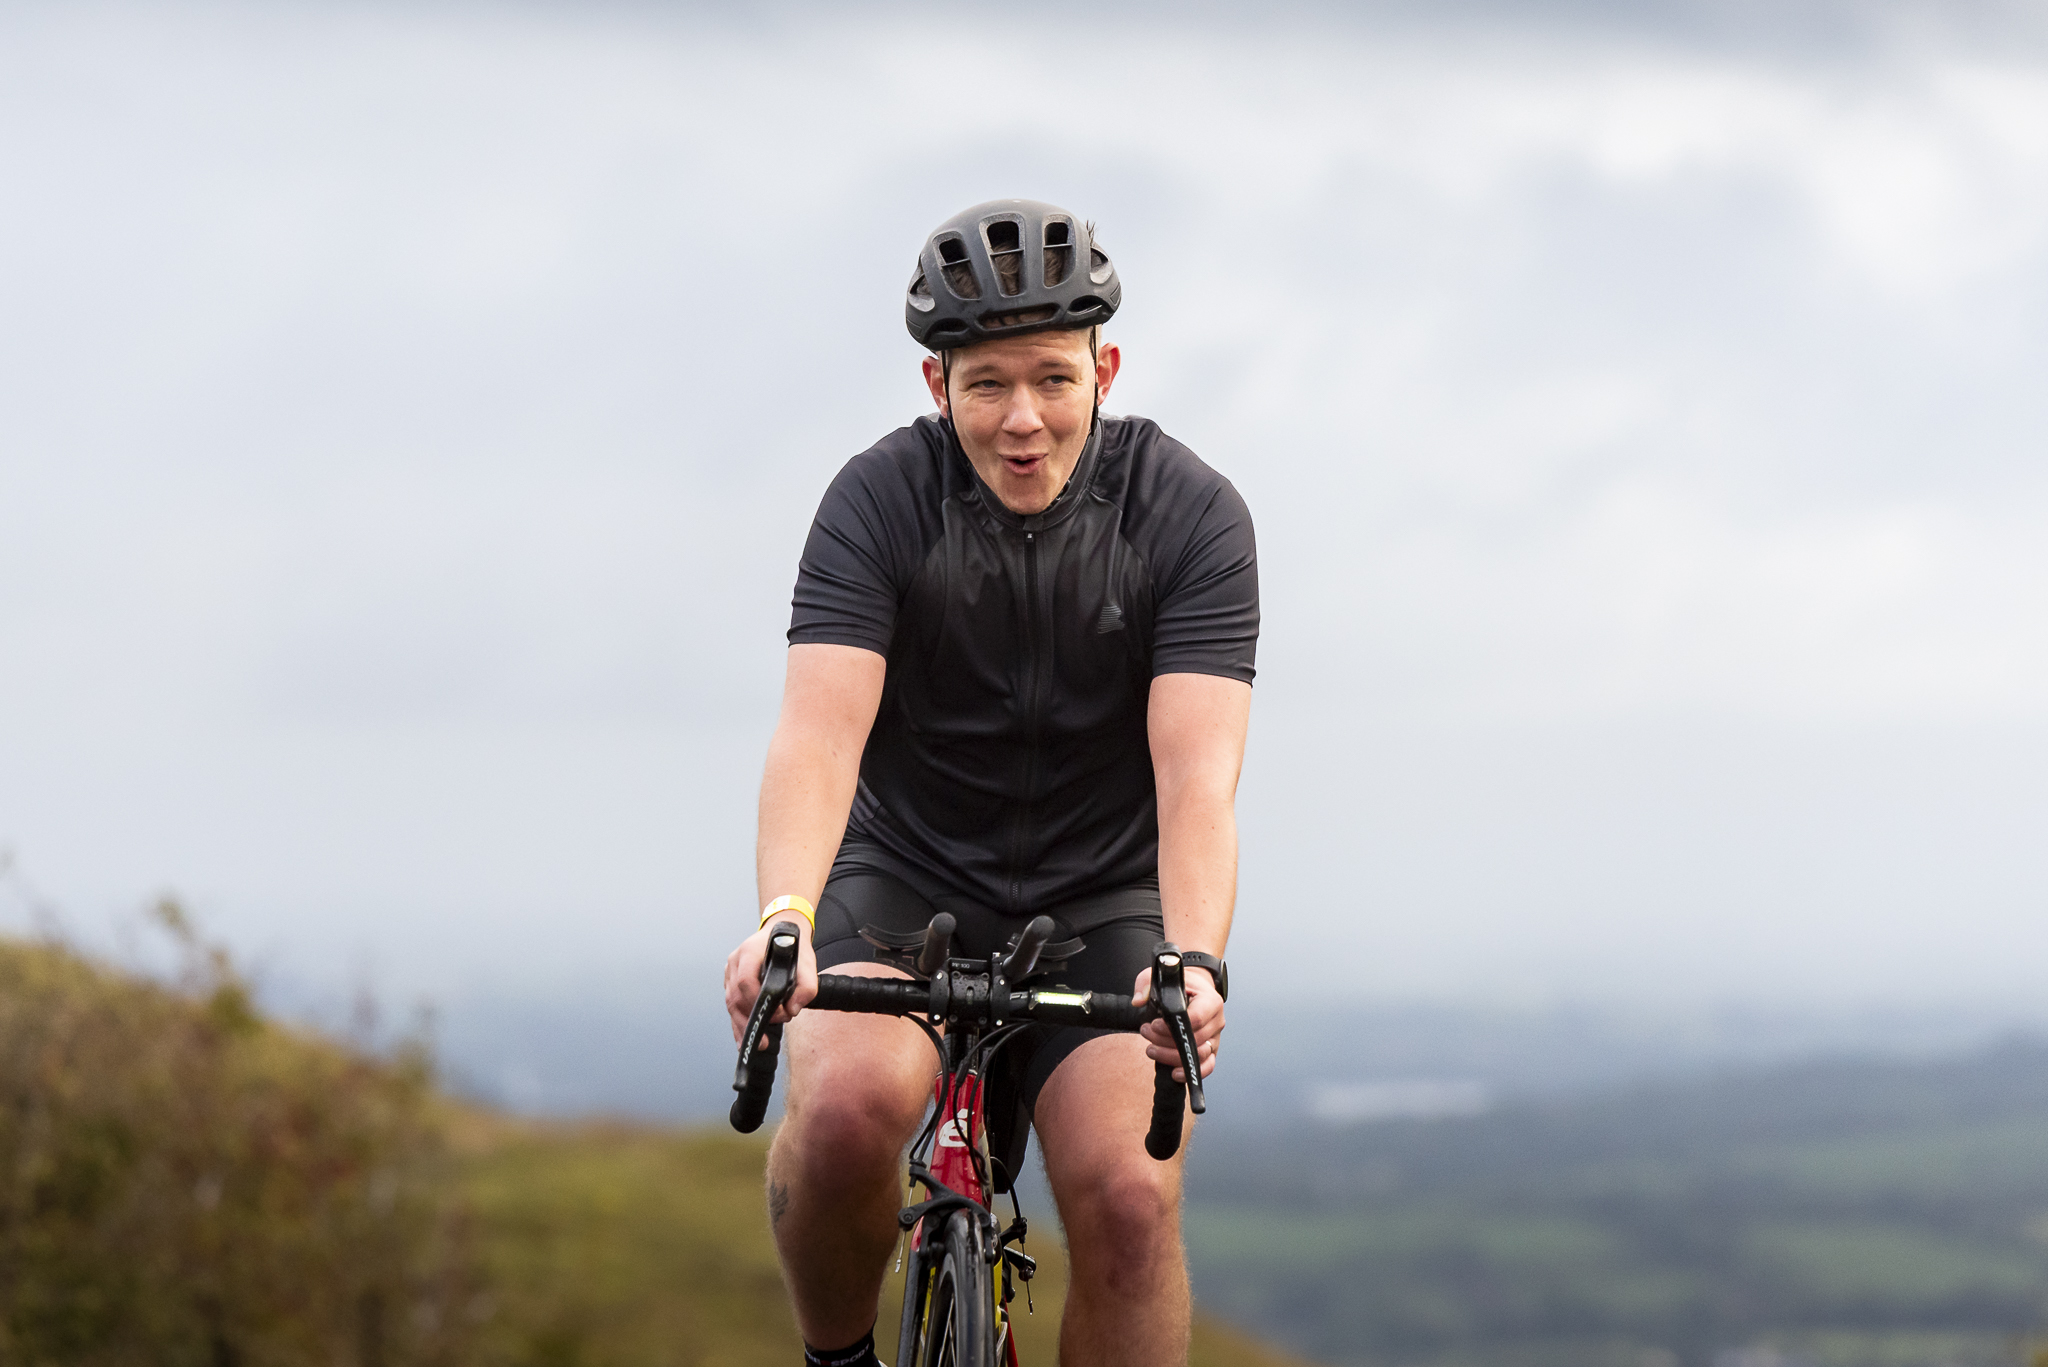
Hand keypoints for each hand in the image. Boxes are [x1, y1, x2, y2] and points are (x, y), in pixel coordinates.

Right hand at [723, 917, 819, 1042]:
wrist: (784, 934)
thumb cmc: (792, 947)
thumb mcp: (807, 963)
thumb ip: (806, 986)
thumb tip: (793, 1009)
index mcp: (750, 951)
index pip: (745, 980)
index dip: (758, 1001)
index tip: (777, 1014)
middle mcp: (735, 961)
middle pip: (734, 996)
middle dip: (750, 1020)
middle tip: (765, 1038)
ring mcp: (730, 972)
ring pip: (730, 1004)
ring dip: (743, 1026)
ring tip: (756, 1043)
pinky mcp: (731, 982)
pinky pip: (732, 1006)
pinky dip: (738, 1024)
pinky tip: (743, 1040)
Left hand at [1130, 964, 1224, 1080]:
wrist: (1195, 990)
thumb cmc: (1181, 984)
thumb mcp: (1161, 976)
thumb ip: (1146, 984)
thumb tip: (1138, 1001)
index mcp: (1210, 1001)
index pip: (1196, 1018)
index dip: (1172, 1026)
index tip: (1154, 1024)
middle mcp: (1216, 1021)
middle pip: (1195, 1040)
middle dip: (1166, 1041)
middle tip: (1147, 1033)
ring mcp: (1215, 1037)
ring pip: (1199, 1055)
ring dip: (1172, 1057)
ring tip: (1152, 1049)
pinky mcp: (1211, 1050)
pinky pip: (1207, 1066)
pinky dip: (1192, 1072)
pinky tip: (1175, 1074)